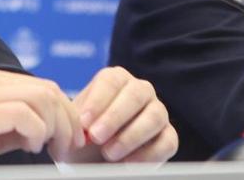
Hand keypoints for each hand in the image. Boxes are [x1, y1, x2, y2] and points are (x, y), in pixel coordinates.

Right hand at [0, 68, 85, 166]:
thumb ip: (14, 127)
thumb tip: (45, 131)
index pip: (46, 88)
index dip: (66, 114)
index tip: (70, 141)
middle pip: (50, 90)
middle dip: (68, 120)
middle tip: (69, 148)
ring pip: (43, 99)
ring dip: (56, 127)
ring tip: (49, 149)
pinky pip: (25, 115)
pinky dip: (37, 132)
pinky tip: (31, 147)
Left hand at [60, 66, 177, 163]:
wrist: (95, 158)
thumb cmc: (84, 136)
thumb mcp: (74, 125)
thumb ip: (75, 120)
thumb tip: (77, 124)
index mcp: (116, 79)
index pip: (111, 81)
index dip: (97, 101)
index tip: (84, 122)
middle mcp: (141, 90)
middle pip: (135, 95)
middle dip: (114, 117)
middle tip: (95, 137)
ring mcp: (158, 112)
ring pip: (154, 117)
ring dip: (130, 136)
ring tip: (109, 153)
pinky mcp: (168, 136)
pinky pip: (167, 142)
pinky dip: (147, 154)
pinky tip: (127, 164)